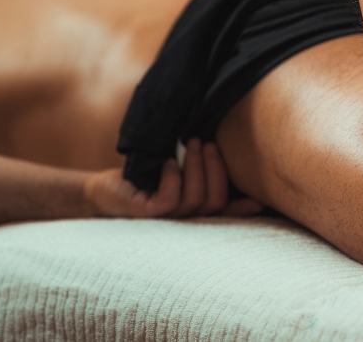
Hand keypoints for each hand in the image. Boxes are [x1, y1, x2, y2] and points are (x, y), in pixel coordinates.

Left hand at [83, 139, 262, 218]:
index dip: (243, 207)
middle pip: (214, 200)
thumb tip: (216, 145)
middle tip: (206, 142)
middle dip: (215, 168)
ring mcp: (166, 221)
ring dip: (195, 166)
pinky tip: (167, 162)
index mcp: (194, 210)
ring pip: (195, 198)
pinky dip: (173, 177)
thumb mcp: (174, 169)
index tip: (258, 200)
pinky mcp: (148, 215)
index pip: (224, 210)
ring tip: (189, 141)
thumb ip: (195, 167)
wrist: (104, 191)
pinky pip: (170, 199)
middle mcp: (184, 220)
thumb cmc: (144, 178)